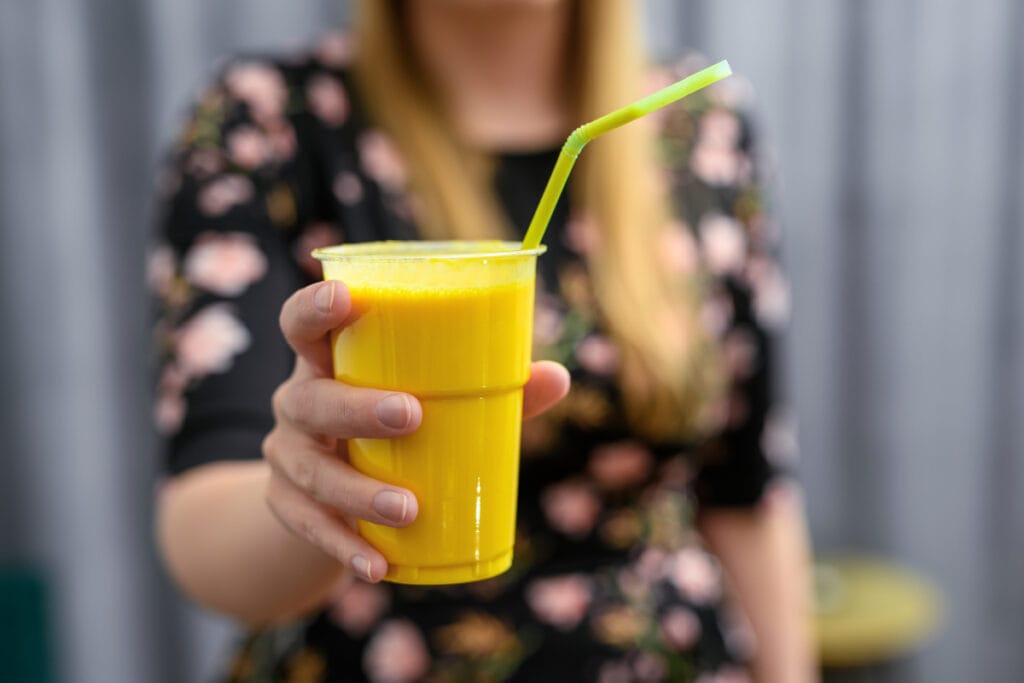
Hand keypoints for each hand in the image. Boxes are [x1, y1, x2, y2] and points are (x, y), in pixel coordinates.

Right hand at [262, 280, 569, 581]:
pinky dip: (344, 548)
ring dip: (358, 492)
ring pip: (312, 470)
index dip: (315, 306)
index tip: (348, 296)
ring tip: (407, 509)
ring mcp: (288, 456)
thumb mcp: (427, 401)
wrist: (322, 492)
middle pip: (311, 399)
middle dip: (357, 407)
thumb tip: (557, 377)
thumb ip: (489, 391)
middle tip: (411, 415)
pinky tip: (377, 565)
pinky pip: (310, 527)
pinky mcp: (286, 505)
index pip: (302, 324)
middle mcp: (297, 403)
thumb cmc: (387, 427)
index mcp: (327, 363)